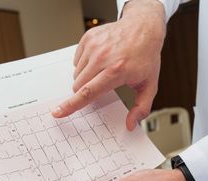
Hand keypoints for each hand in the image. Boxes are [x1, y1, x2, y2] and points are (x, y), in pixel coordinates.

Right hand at [52, 0, 166, 130]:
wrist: (143, 28)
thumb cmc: (146, 56)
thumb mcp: (150, 85)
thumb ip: (141, 108)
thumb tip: (131, 124)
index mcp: (116, 71)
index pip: (88, 92)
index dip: (72, 105)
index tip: (58, 112)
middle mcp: (103, 58)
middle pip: (79, 85)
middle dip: (86, 91)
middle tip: (103, 83)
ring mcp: (93, 46)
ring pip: (76, 74)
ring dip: (86, 77)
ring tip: (104, 69)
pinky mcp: (88, 38)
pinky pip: (77, 60)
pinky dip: (86, 64)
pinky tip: (100, 59)